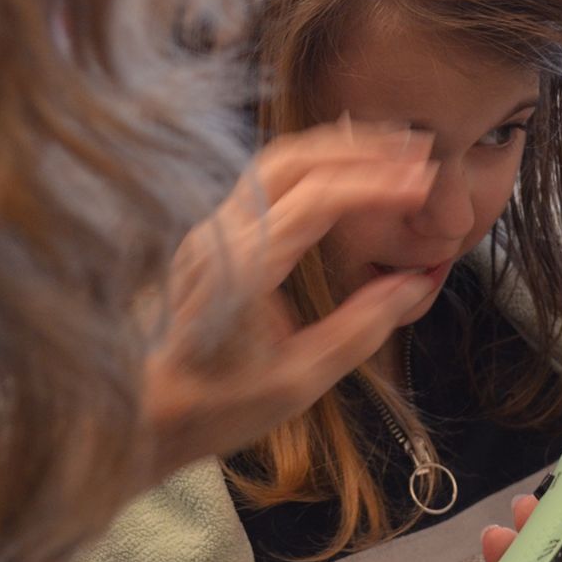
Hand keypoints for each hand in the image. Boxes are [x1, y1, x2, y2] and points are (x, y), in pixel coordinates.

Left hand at [141, 119, 440, 480]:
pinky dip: (313, 165)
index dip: (378, 184)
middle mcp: (220, 232)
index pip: (319, 199)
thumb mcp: (298, 381)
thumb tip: (418, 283)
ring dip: (335, 149)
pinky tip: (345, 175)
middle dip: (360, 148)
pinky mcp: (211, 234)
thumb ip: (362, 327)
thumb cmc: (212, 406)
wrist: (135, 413)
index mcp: (242, 265)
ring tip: (391, 152)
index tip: (426, 183)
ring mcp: (210, 228)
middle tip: (419, 151)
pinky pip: (266, 180)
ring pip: (276, 161)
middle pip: (294, 158)